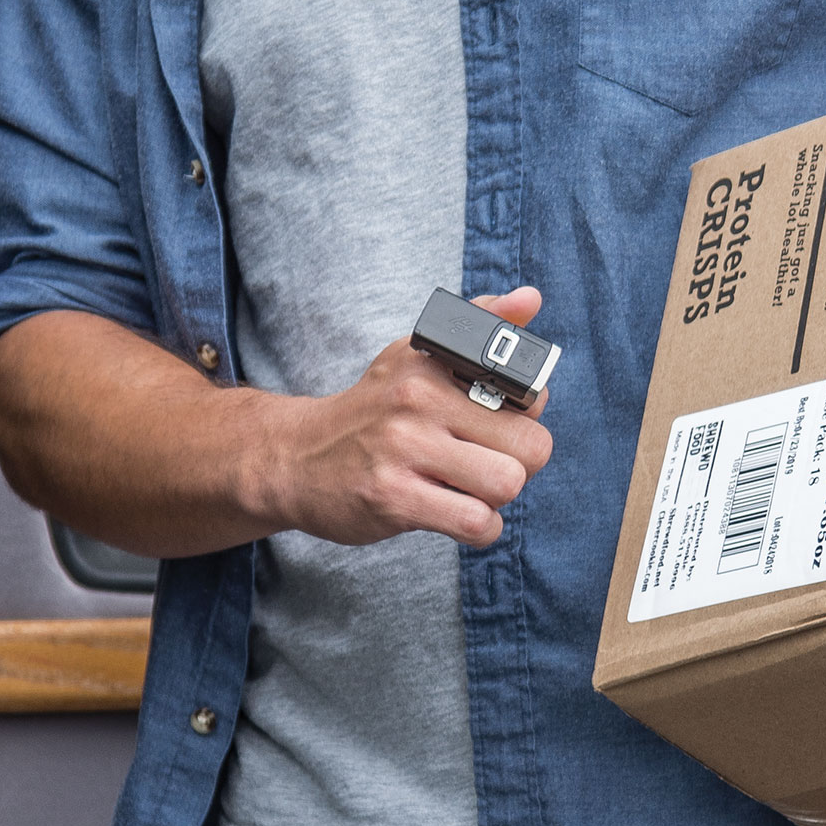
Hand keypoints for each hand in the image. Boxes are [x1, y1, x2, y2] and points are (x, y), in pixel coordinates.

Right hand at [260, 287, 554, 550]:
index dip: (526, 417)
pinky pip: (476, 523)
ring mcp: (404, 449)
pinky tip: (456, 514)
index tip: (496, 422)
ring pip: (507, 484)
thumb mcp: (417, 355)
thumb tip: (531, 297)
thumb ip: (479, 325)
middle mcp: (418, 399)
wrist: (294, 458)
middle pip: (531, 446)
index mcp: (433, 362)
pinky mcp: (393, 499)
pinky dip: (480, 528)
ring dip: (497, 498)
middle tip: (487, 462)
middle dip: (520, 464)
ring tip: (469, 489)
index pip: (530, 391)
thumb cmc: (373, 410)